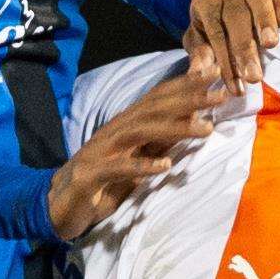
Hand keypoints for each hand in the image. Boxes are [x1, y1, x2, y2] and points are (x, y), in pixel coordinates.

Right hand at [47, 61, 225, 239]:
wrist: (59, 204)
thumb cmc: (103, 180)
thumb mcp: (138, 157)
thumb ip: (161, 138)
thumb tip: (194, 118)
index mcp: (127, 125)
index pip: (159, 98)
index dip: (186, 84)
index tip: (216, 73)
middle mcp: (116, 131)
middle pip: (154, 109)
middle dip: (189, 99)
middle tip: (221, 93)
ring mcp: (102, 150)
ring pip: (141, 132)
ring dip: (175, 128)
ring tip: (206, 128)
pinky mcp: (91, 175)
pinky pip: (119, 168)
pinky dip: (142, 165)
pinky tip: (165, 165)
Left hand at [182, 0, 279, 93]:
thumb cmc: (223, 14)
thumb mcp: (204, 30)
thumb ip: (200, 50)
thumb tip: (198, 72)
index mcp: (207, 0)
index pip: (215, 33)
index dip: (225, 62)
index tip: (236, 88)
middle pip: (235, 16)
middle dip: (244, 47)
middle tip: (254, 76)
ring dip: (263, 21)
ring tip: (270, 45)